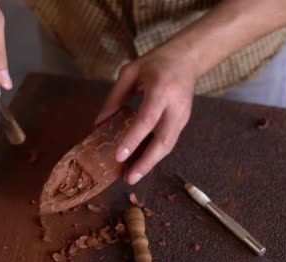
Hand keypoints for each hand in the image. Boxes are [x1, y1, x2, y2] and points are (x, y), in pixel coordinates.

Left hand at [97, 49, 196, 184]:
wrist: (187, 58)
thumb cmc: (155, 63)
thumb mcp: (130, 72)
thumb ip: (115, 98)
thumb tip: (99, 124)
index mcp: (161, 90)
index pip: (147, 120)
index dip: (133, 139)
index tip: (119, 156)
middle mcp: (175, 107)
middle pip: (164, 141)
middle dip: (146, 162)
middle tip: (129, 178)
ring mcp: (183, 116)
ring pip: (168, 146)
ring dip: (151, 163)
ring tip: (132, 176)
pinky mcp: (184, 122)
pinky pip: (169, 142)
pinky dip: (155, 155)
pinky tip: (141, 163)